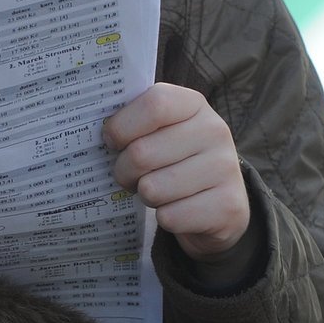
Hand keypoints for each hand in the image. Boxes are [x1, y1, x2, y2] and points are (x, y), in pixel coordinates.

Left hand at [103, 84, 250, 262]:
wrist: (220, 205)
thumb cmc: (176, 161)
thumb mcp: (161, 132)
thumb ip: (134, 123)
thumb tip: (96, 130)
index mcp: (194, 105)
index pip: (154, 104)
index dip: (122, 127)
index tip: (112, 141)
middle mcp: (214, 131)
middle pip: (142, 153)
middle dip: (125, 171)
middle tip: (132, 175)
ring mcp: (225, 168)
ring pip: (152, 189)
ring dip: (146, 196)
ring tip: (158, 190)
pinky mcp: (227, 206)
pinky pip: (170, 217)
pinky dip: (166, 218)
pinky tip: (179, 209)